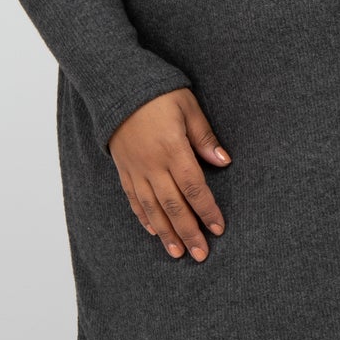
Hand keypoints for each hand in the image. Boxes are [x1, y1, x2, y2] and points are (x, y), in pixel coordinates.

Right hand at [108, 88, 229, 260]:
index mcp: (171, 149)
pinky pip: (133, 199)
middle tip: (201, 254)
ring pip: (152, 208)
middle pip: (173, 205)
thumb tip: (224, 161)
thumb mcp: (187, 107)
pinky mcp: (123, 169)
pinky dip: (144, 217)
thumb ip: (204, 136)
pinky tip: (153, 231)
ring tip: (177, 253)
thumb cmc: (158, 93)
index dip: (207, 210)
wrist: (116, 85)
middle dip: (189, 232)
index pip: (193, 187)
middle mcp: (152, 164)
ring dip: (166, 233)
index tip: (218, 228)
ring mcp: (135, 169)